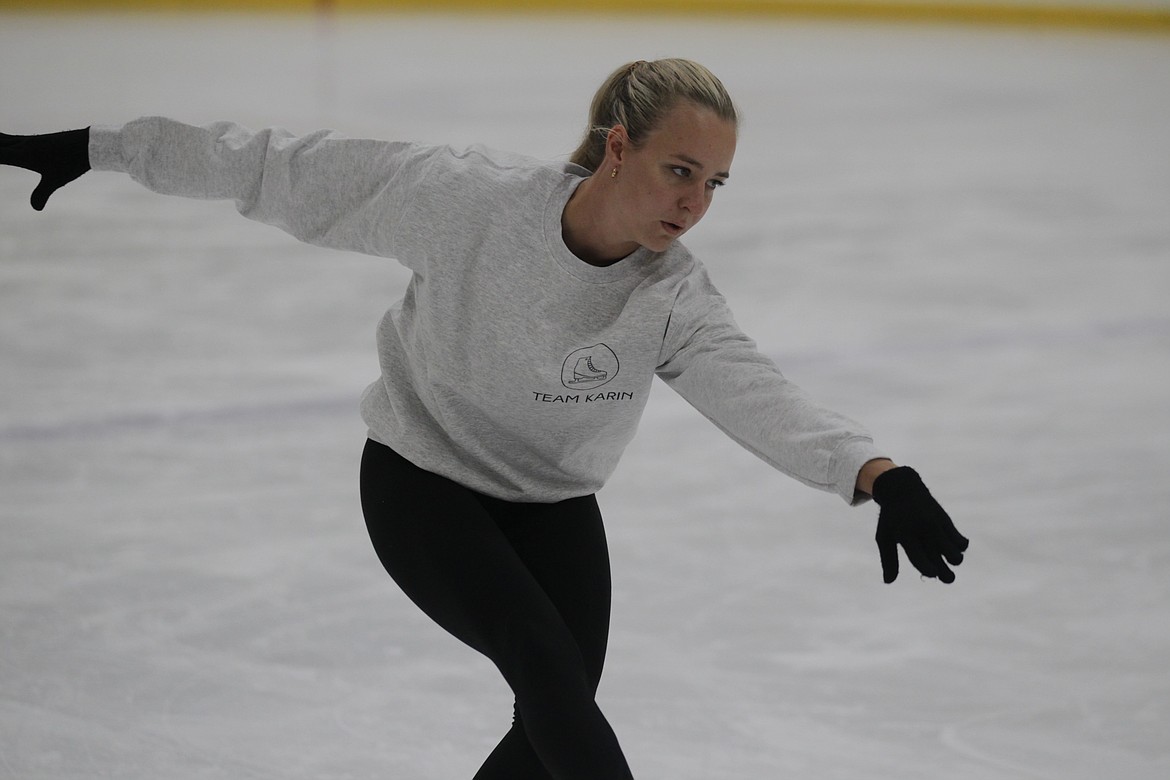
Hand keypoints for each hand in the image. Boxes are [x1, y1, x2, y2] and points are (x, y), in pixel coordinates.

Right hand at [0, 128, 90, 210]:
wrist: (88, 145)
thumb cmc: (71, 163)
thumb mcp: (56, 180)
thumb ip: (42, 194)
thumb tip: (36, 209)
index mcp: (23, 154)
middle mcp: (22, 144)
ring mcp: (28, 141)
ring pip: (2, 139)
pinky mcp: (35, 141)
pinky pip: (11, 139)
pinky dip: (2, 139)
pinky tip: (3, 141)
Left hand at [871, 466, 967, 583]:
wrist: (903, 489)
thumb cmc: (891, 518)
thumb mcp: (884, 536)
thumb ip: (889, 560)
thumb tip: (888, 582)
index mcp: (905, 535)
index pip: (920, 559)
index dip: (929, 570)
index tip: (932, 573)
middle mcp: (923, 530)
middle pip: (942, 559)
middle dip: (947, 574)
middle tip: (944, 575)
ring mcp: (937, 525)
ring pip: (956, 552)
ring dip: (954, 560)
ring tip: (946, 558)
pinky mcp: (946, 521)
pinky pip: (961, 541)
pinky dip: (959, 548)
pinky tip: (950, 545)